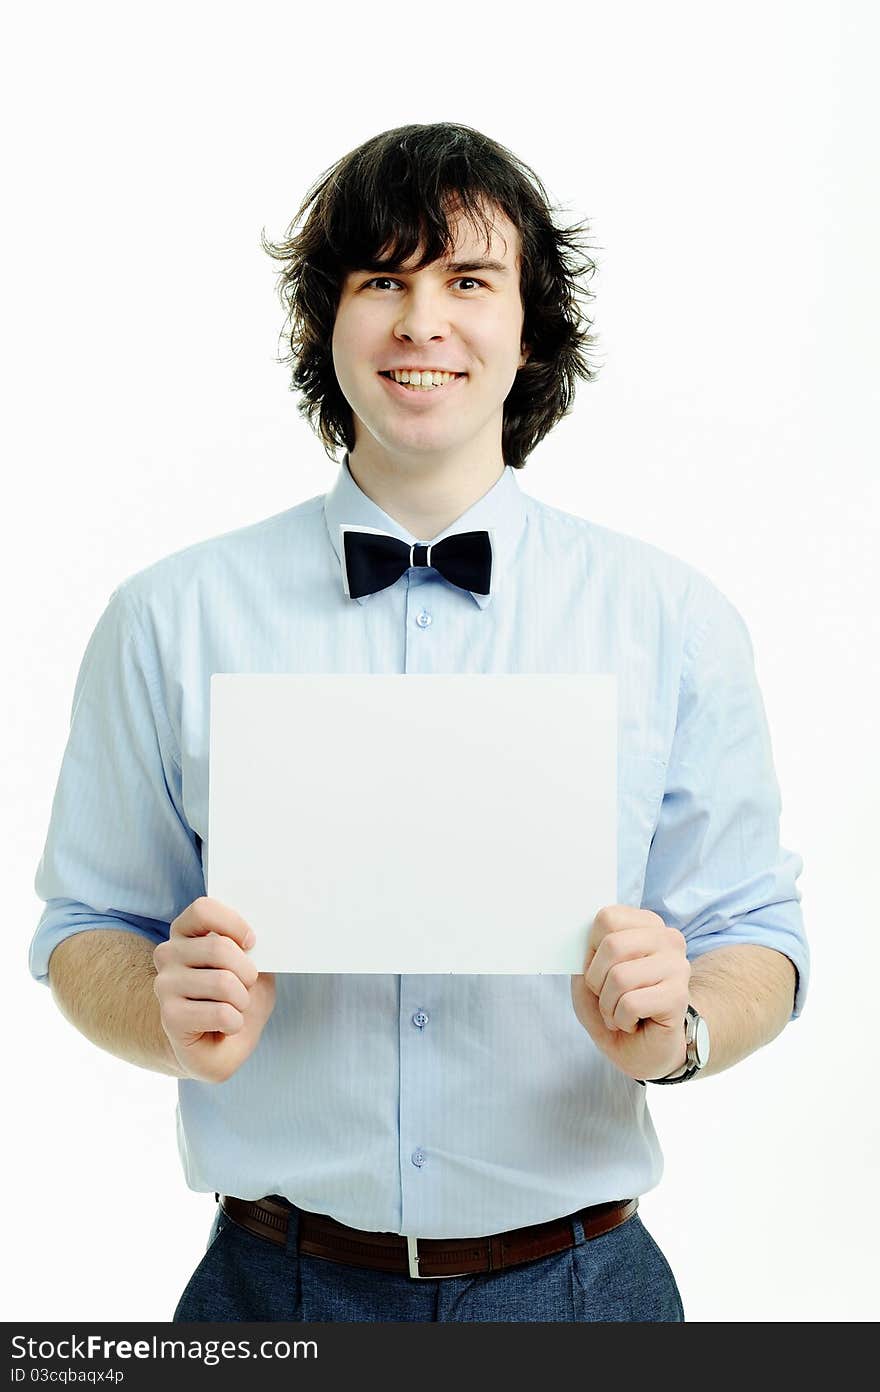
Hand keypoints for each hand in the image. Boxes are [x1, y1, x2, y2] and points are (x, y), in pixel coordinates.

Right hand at [153, 896, 275, 1083]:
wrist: (221, 1047)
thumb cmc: (237, 999)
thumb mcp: (253, 966)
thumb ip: (254, 948)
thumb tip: (265, 936)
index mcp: (185, 933)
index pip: (203, 909)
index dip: (234, 924)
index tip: (252, 943)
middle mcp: (168, 954)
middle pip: (219, 947)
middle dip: (247, 973)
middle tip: (246, 987)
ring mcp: (165, 985)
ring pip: (223, 982)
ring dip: (242, 1001)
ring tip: (234, 1009)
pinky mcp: (170, 1016)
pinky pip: (221, 1013)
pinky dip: (236, 1023)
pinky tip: (225, 1027)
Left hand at [570, 905, 689, 1080]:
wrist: (648, 1049)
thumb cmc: (618, 1008)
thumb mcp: (589, 978)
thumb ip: (584, 956)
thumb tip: (579, 943)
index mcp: (646, 925)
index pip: (607, 918)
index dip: (591, 950)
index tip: (600, 970)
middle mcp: (667, 939)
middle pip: (612, 945)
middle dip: (596, 980)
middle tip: (607, 997)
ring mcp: (677, 966)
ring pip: (619, 977)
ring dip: (609, 1005)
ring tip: (620, 1012)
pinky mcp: (678, 996)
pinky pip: (630, 1004)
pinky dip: (621, 1020)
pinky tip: (633, 1023)